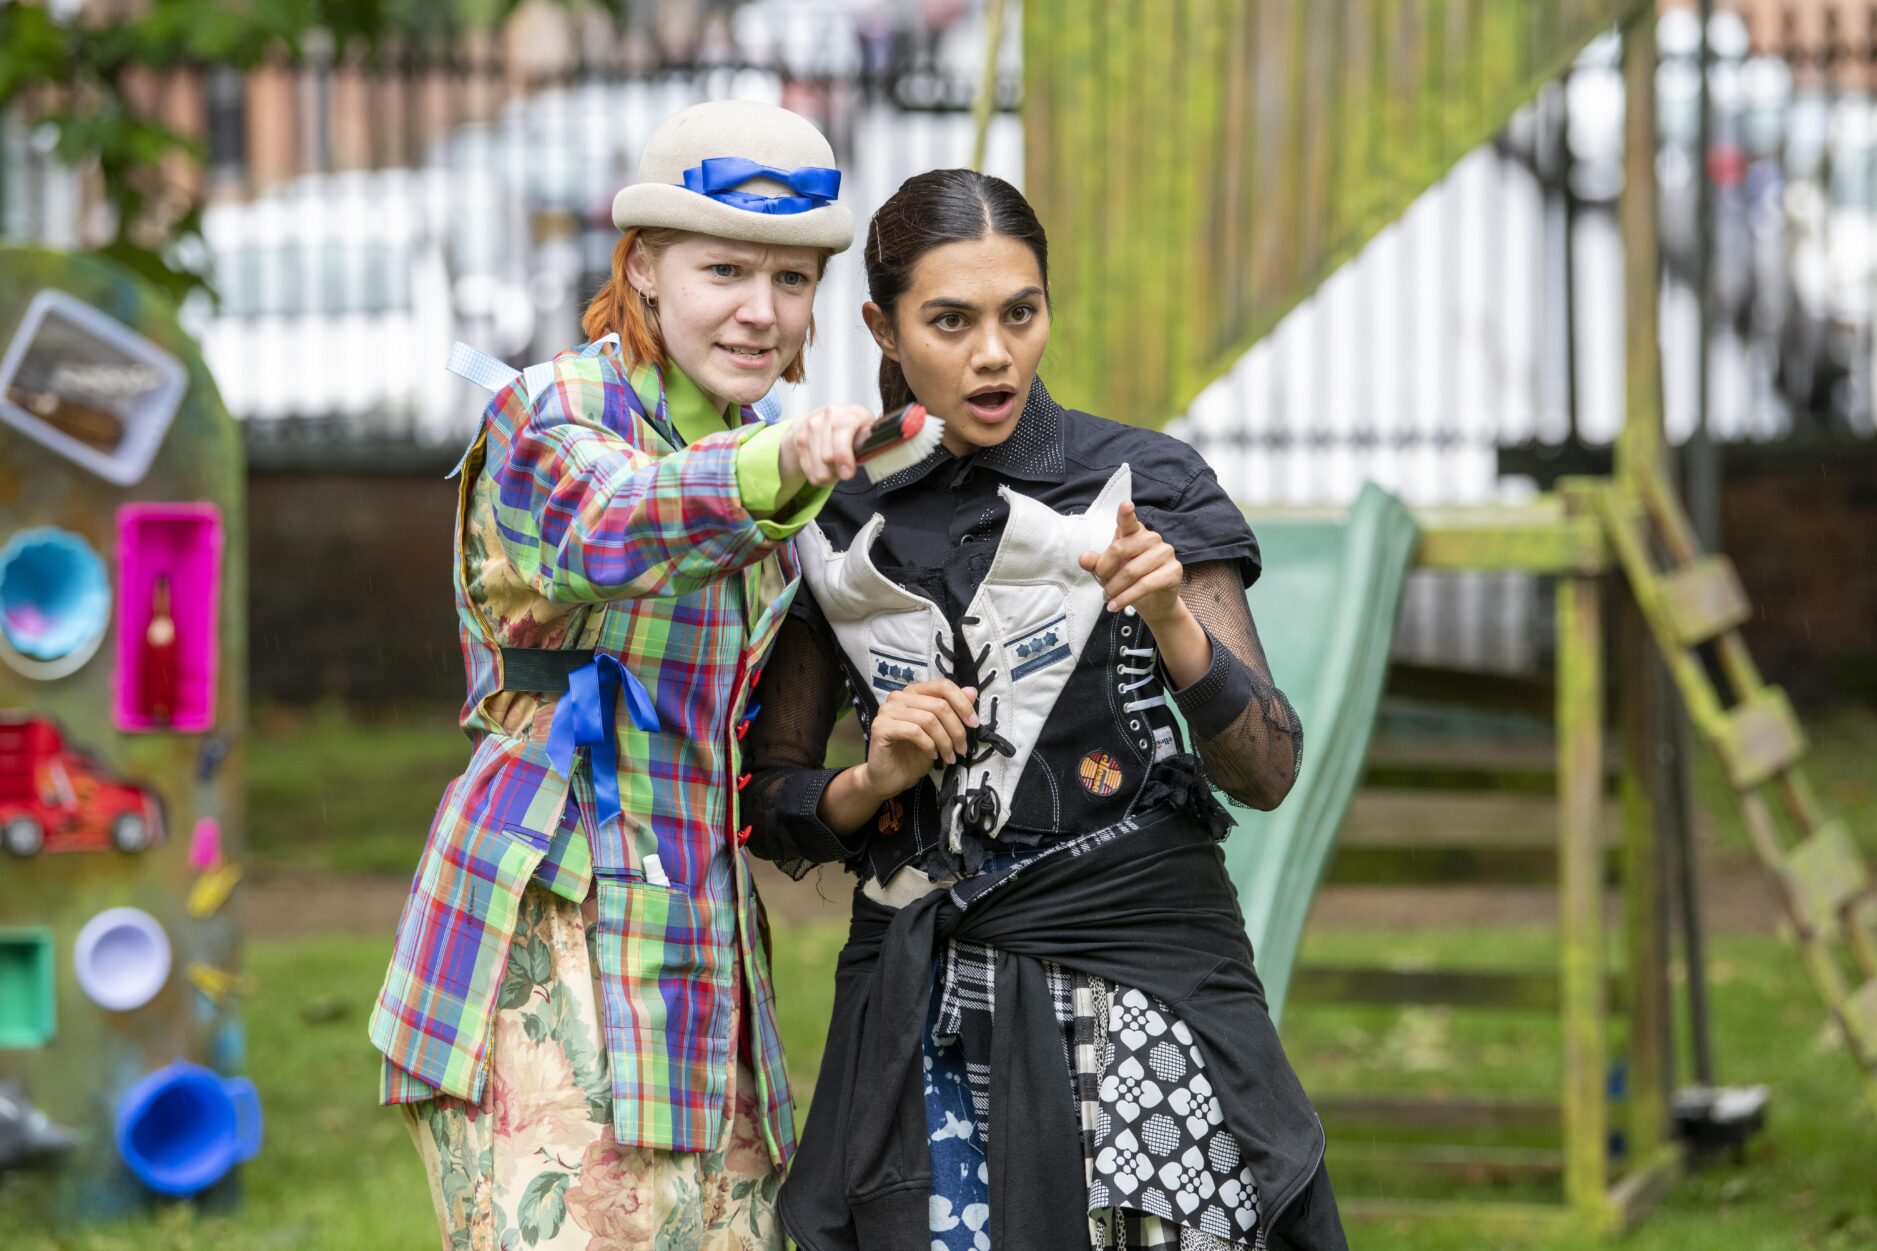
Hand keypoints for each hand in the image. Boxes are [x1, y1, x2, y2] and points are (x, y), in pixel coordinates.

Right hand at [777, 404, 876, 487]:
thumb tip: (870, 450)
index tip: (847, 474)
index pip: (842, 429)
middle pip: (827, 454)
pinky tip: (826, 468)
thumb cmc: (855, 432)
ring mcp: (811, 425)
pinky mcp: (798, 438)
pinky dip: (818, 475)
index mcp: (852, 412)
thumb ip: (868, 443)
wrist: (828, 421)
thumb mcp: (868, 436)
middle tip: (846, 472)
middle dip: (837, 471)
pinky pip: (808, 470)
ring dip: (828, 475)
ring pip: (817, 466)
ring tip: (837, 468)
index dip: (843, 454)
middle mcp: (829, 414)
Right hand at [857, 679, 978, 800]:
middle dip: (956, 729)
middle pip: (939, 705)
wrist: (890, 779)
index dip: (963, 703)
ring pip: (929, 719)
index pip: (943, 686)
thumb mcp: (941, 732)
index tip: (974, 723)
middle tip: (962, 749)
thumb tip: (972, 692)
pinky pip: (914, 731)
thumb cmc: (913, 755)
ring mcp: (888, 710)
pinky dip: (929, 744)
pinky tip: (932, 755)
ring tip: (949, 756)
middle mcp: (899, 697)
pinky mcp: (881, 727)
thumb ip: (954, 710)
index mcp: (914, 692)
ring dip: (945, 741)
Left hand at [1078, 501, 1184, 626]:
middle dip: (1105, 570)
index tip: (1125, 505)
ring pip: (1132, 571)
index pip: (1128, 521)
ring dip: (1115, 588)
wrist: (1153, 604)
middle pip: (1120, 549)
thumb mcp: (1108, 572)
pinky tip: (1115, 606)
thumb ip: (1096, 563)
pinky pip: (1145, 585)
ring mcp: (1165, 553)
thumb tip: (1084, 558)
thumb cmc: (1128, 581)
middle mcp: (1152, 538)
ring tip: (1108, 598)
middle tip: (1101, 585)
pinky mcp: (1173, 571)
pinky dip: (1126, 598)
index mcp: (1135, 532)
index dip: (1126, 514)